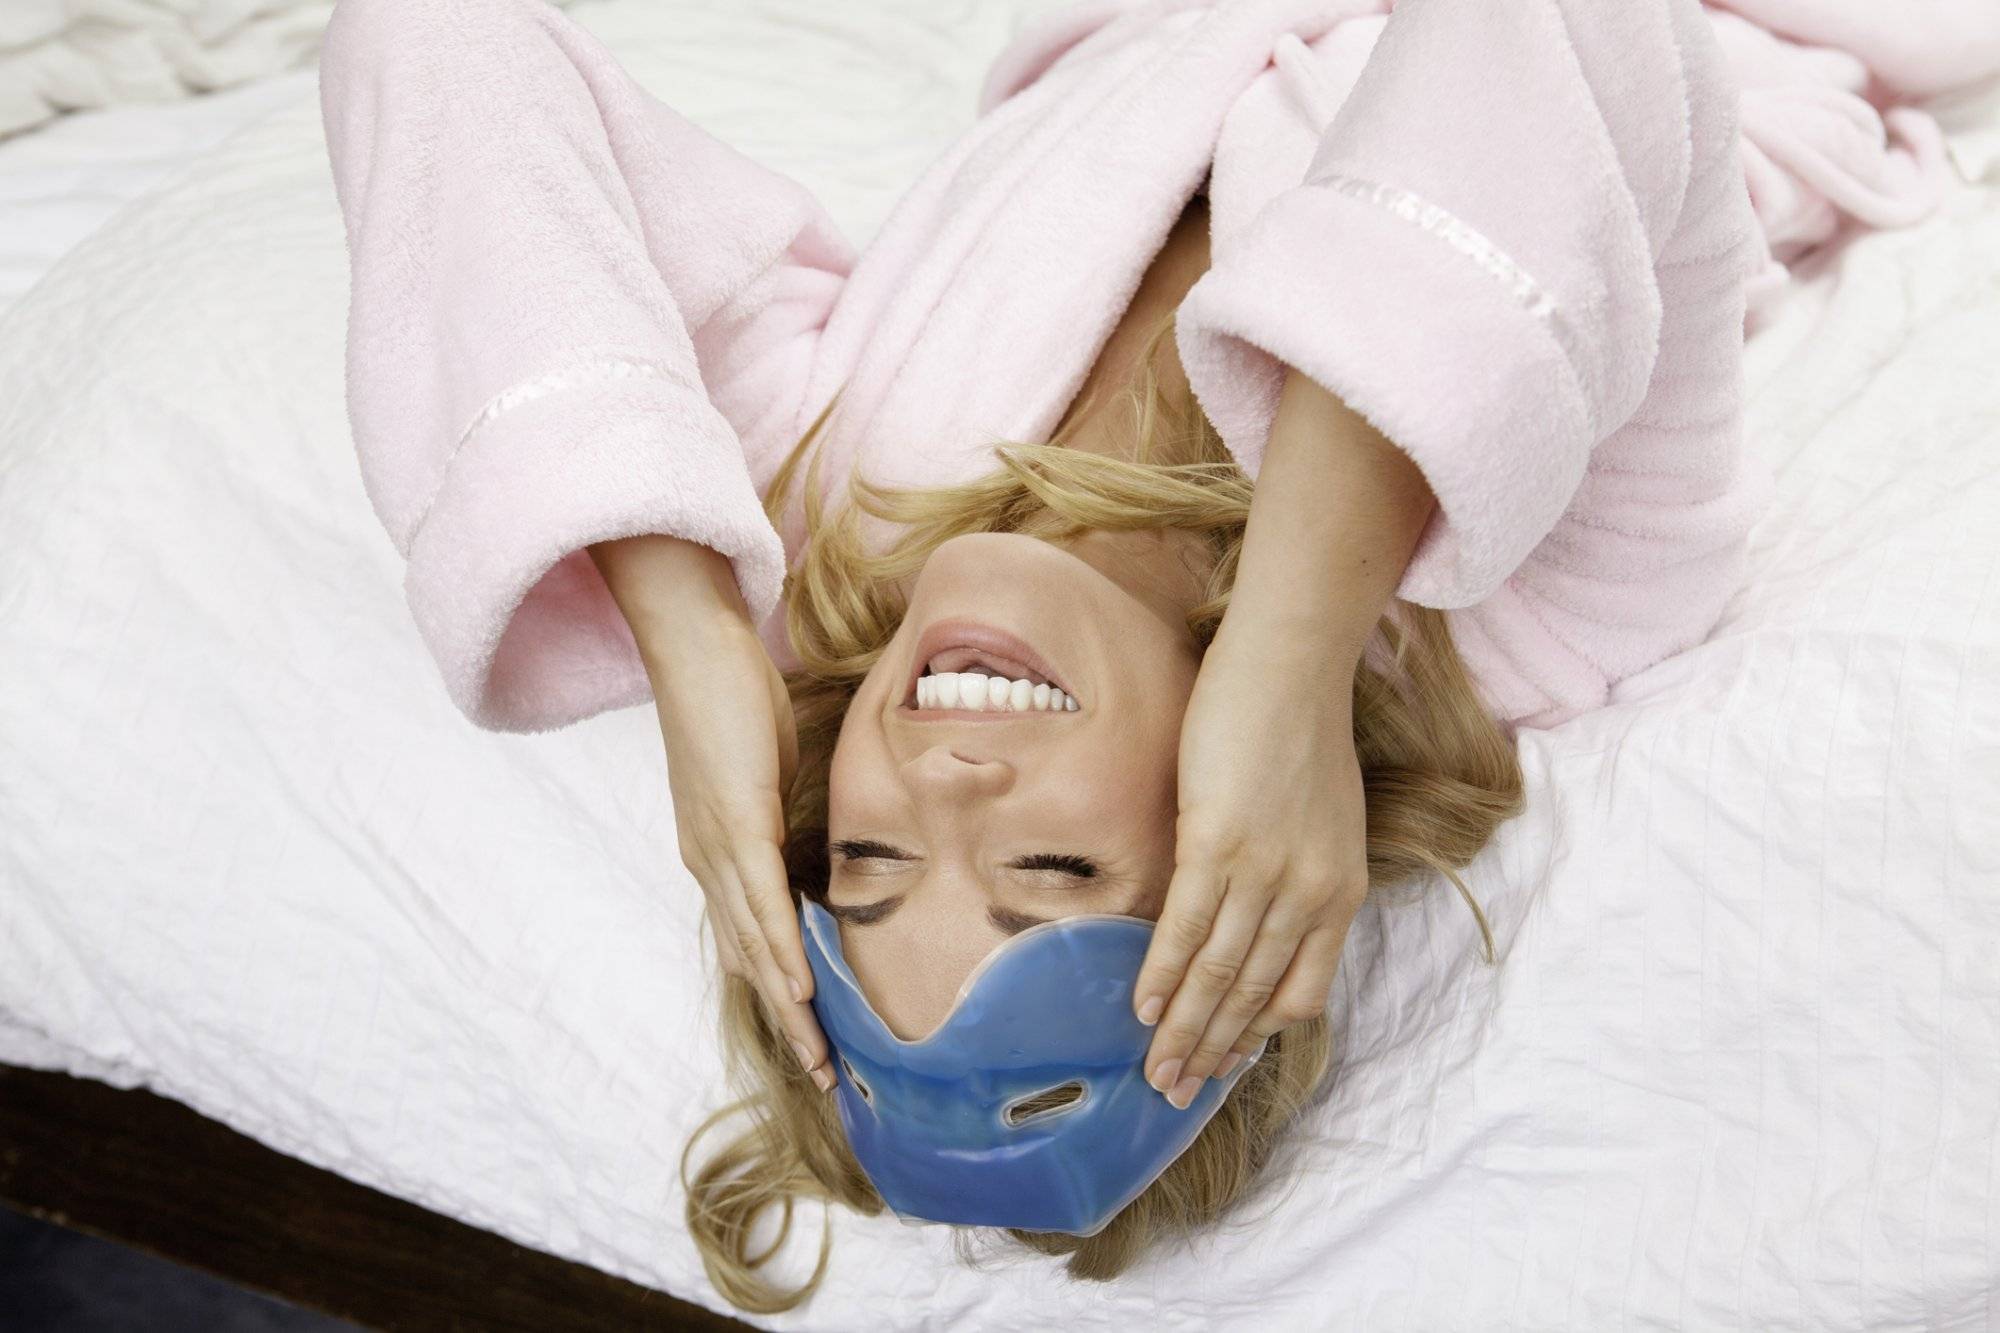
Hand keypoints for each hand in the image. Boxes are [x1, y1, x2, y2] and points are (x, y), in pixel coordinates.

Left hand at [598, 537, 833, 1092]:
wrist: (694, 646)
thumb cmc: (731, 698)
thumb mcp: (765, 770)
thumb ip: (783, 811)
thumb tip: (817, 836)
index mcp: (715, 853)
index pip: (751, 936)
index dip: (779, 988)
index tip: (810, 1033)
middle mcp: (709, 862)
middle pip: (752, 958)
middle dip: (788, 1020)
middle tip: (821, 1076)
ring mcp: (719, 847)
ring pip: (757, 943)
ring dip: (789, 1004)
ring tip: (818, 1055)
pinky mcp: (736, 823)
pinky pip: (763, 899)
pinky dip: (781, 947)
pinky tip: (800, 986)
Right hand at [1132, 599, 1368, 1107]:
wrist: (1291, 666)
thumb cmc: (1300, 731)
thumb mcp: (1322, 822)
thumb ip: (1295, 876)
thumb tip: (1249, 915)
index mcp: (1340, 893)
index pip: (1302, 992)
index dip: (1257, 1033)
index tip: (1223, 1060)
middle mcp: (1308, 894)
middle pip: (1254, 994)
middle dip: (1212, 1051)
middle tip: (1176, 1094)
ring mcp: (1264, 870)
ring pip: (1219, 972)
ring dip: (1182, 1029)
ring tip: (1153, 1070)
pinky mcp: (1217, 842)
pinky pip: (1186, 926)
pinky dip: (1163, 974)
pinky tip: (1143, 1006)